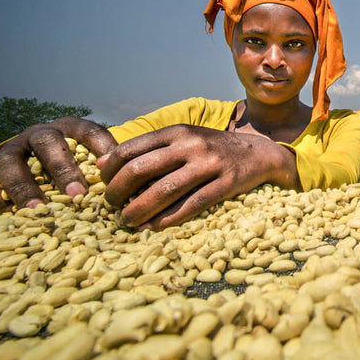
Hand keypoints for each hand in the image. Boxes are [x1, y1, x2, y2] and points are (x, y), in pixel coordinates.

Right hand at [0, 117, 117, 211]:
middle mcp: (38, 134)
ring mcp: (11, 150)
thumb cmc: (71, 161)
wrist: (30, 154)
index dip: (101, 146)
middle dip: (62, 169)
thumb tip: (129, 190)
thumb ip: (106, 168)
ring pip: (10, 162)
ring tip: (38, 209)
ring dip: (24, 187)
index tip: (110, 172)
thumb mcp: (89, 157)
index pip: (88, 130)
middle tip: (76, 195)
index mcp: (68, 127)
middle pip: (47, 144)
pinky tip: (4, 211)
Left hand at [100, 125, 297, 228]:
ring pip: (164, 191)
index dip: (110, 172)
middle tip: (112, 207)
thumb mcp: (180, 140)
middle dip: (119, 193)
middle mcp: (190, 144)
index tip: (105, 187)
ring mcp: (210, 164)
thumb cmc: (211, 149)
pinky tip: (154, 227)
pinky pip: (192, 205)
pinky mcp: (226, 183)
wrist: (259, 152)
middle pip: (141, 170)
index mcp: (176, 132)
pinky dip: (169, 219)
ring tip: (128, 222)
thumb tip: (101, 164)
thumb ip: (145, 149)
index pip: (129, 150)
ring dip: (139, 211)